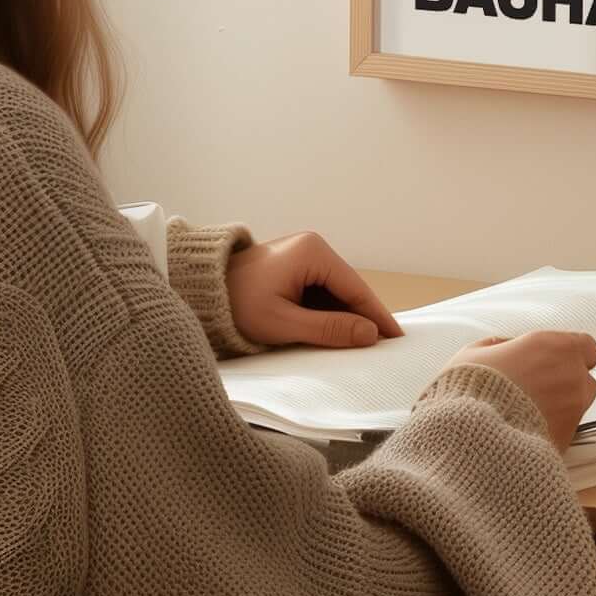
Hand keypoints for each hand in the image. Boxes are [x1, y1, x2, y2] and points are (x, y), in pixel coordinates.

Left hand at [225, 232, 404, 348]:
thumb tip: (370, 334)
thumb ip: (328, 329)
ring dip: (344, 318)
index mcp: (314, 251)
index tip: (396, 338)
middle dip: (362, 318)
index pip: (355, 288)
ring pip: (334, 294)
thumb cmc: (236, 306)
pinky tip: (336, 334)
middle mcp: (313, 247)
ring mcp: (303, 257)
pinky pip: (319, 294)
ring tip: (362, 346)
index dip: (376, 315)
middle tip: (383, 348)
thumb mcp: (283, 323)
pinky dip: (328, 314)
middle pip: (347, 289)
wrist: (199, 294)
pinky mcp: (294, 270)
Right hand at [446, 331, 595, 447]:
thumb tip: (506, 348)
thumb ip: (500, 346)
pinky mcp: (567, 441)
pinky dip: (553, 432)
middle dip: (566, 383)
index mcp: (551, 347)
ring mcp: (573, 410)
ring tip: (528, 416)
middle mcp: (570, 376)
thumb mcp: (474, 354)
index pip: (586, 345)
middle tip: (537, 390)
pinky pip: (567, 432)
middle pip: (584, 378)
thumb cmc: (471, 395)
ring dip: (561, 409)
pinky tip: (527, 433)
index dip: (570, 354)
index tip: (555, 361)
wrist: (472, 442)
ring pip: (578, 407)